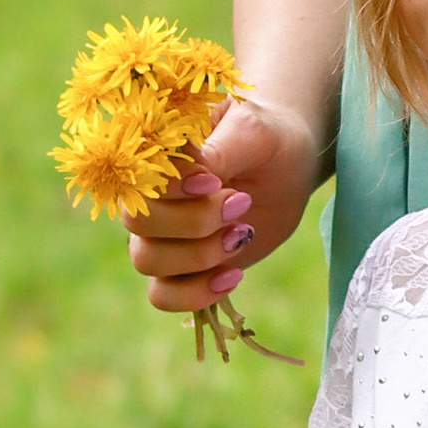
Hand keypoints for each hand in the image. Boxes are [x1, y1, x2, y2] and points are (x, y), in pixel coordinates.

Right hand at [123, 92, 320, 318]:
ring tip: (242, 235)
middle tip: (240, 205)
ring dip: (198, 256)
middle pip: (138, 224)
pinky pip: (162, 295)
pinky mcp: (182, 268)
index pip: (139, 178)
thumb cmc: (267, 138)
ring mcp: (161, 235)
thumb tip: (195, 173)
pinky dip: (194, 294)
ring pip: (146, 261)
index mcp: (157, 155)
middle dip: (193, 222)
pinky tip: (233, 276)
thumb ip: (219, 150)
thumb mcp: (252, 132)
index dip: (173, 189)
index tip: (214, 183)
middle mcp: (149, 196)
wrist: (289, 166)